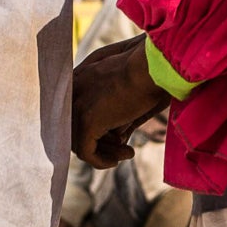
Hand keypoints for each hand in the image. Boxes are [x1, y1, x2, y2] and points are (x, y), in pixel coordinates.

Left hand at [72, 35, 169, 168]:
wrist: (154, 65)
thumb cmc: (150, 72)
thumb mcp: (128, 89)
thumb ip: (116, 111)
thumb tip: (117, 138)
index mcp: (79, 79)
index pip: (76, 114)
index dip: (97, 130)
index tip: (119, 136)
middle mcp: (72, 91)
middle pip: (76, 130)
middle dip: (101, 143)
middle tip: (125, 148)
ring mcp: (77, 106)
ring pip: (80, 143)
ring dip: (105, 153)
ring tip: (128, 153)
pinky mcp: (86, 121)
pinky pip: (86, 153)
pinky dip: (102, 161)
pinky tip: (123, 156)